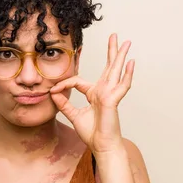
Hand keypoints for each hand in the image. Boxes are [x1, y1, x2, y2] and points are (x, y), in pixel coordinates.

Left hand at [50, 33, 134, 153]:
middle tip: (114, 36)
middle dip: (111, 51)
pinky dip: (127, 74)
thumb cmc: (92, 133)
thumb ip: (63, 104)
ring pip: (116, 71)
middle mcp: (103, 91)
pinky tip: (130, 63)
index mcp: (94, 94)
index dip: (64, 84)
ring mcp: (109, 94)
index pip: (78, 81)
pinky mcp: (113, 100)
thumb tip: (52, 93)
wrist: (101, 146)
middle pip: (108, 67)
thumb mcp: (73, 116)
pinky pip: (122, 85)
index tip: (53, 89)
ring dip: (121, 56)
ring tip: (126, 42)